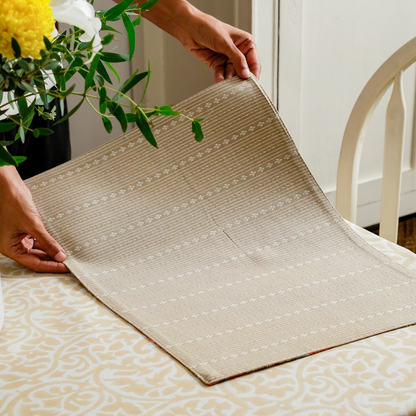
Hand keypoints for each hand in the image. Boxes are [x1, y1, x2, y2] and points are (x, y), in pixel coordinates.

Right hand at [0, 166, 68, 272]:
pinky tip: (61, 243)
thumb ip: (47, 242)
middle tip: (71, 262)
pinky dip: (49, 242)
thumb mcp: (33, 224)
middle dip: (53, 260)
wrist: (9, 185)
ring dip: (52, 251)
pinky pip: (38, 240)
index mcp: (10, 248)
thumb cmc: (14, 202)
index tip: (66, 268)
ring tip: (68, 253)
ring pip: (38, 250)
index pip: (34, 264)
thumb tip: (61, 256)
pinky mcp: (25, 229)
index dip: (51, 267)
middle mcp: (13, 245)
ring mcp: (19, 237)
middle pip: (36, 258)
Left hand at [140, 0, 260, 82]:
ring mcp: (227, 58)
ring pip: (232, 74)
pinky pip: (222, 74)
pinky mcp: (218, 64)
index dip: (253, 73)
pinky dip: (220, 78)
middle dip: (240, 79)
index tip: (251, 84)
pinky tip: (219, 81)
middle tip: (239, 88)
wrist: (188, 28)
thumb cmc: (207, 27)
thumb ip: (237, 59)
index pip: (254, 62)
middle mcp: (238, 51)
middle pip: (243, 70)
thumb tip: (246, 73)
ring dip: (229, 80)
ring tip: (227, 85)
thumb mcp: (225, 43)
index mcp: (245, 43)